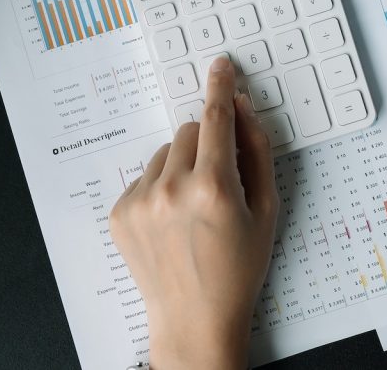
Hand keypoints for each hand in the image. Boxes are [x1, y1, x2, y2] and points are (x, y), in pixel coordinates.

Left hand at [109, 57, 278, 369]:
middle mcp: (172, 190)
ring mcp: (141, 202)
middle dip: (207, 144)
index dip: (220, 88)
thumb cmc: (238, 268)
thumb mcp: (266, 209)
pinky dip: (161, 187)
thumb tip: (242, 108)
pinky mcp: (120, 213)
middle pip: (189, 132)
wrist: (195, 319)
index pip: (215, 119)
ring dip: (182, 166)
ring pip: (165, 153)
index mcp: (214, 189)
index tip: (220, 66)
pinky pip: (145, 177)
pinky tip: (173, 221)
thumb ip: (256, 152)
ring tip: (194, 209)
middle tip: (218, 181)